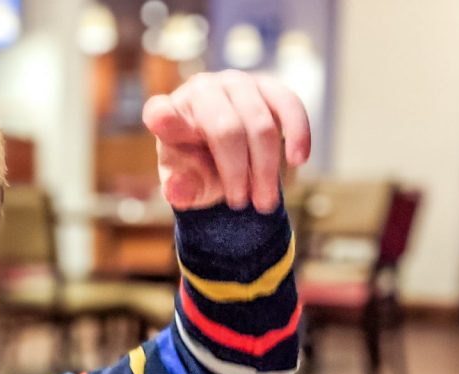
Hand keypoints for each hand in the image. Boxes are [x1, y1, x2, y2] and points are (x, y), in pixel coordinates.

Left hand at [142, 70, 310, 212]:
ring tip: (265, 201)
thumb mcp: (186, 183)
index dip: (163, 117)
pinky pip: (288, 104)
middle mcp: (200, 90)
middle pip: (226, 130)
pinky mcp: (268, 85)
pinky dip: (297, 133)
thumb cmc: (198, 168)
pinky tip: (298, 160)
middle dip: (238, 173)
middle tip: (243, 204)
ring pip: (261, 124)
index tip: (162, 121)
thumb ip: (180, 190)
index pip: (159, 113)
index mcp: (167, 114)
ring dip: (267, 168)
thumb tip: (177, 193)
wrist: (227, 155)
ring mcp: (236, 83)